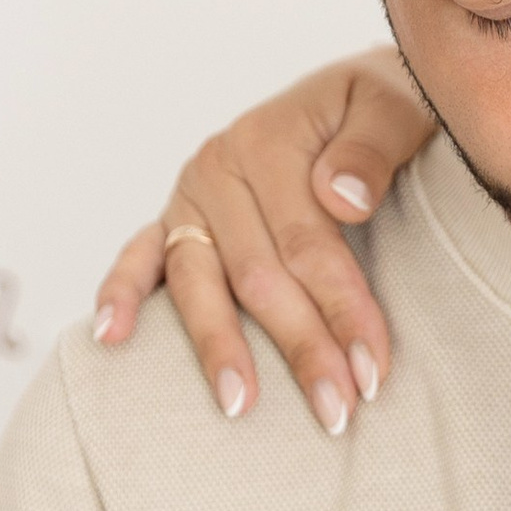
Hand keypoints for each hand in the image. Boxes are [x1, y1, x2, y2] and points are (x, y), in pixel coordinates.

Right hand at [91, 49, 436, 430]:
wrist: (360, 97)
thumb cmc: (387, 110)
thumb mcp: (399, 106)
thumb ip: (374, 146)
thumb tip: (339, 198)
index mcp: (271, 139)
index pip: (308, 244)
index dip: (342, 310)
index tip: (373, 371)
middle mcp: (220, 168)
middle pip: (257, 275)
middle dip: (299, 347)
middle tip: (336, 412)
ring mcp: (190, 198)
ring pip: (198, 281)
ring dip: (219, 348)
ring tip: (240, 407)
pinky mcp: (174, 221)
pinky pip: (138, 258)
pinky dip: (120, 295)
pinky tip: (112, 339)